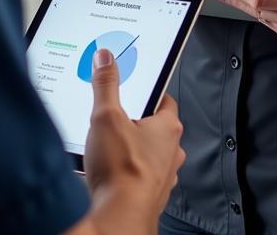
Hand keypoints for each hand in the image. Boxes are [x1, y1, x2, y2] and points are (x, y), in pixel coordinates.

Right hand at [83, 49, 184, 223]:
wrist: (118, 217)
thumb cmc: (120, 170)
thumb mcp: (106, 116)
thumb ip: (106, 84)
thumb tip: (106, 59)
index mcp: (168, 127)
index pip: (164, 99)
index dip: (148, 91)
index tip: (136, 87)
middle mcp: (171, 152)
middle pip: (155, 127)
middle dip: (136, 122)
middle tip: (115, 118)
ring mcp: (162, 176)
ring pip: (149, 154)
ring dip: (132, 150)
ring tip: (108, 147)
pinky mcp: (149, 195)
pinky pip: (140, 176)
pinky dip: (127, 172)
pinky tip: (108, 172)